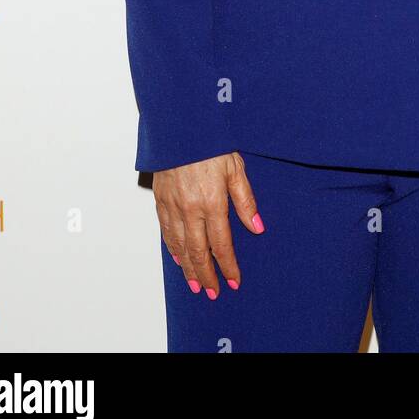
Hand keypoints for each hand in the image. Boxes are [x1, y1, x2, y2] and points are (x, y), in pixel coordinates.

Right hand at [153, 150, 264, 296]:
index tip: (234, 281)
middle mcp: (189, 209)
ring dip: (188, 268)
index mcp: (211, 202)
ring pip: (179, 246)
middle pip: (198, 252)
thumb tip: (257, 227)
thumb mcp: (236, 168)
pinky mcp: (160, 199)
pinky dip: (172, 248)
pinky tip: (178, 258)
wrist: (180, 126)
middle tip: (213, 293)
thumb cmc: (211, 142)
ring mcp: (172, 205)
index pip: (220, 244)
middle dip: (207, 275)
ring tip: (196, 284)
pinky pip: (166, 231)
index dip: (228, 266)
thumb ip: (245, 200)